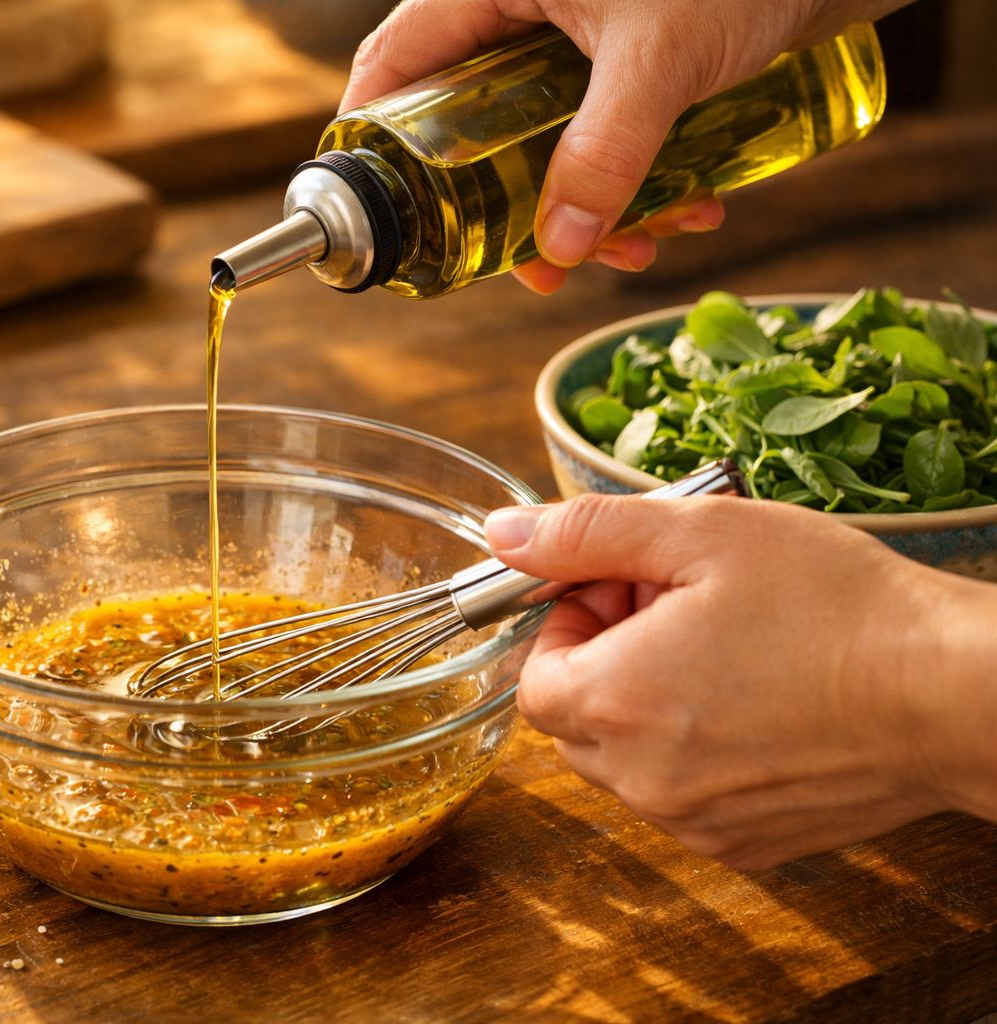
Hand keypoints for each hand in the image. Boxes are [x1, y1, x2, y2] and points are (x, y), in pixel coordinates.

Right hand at [341, 0, 909, 293]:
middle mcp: (525, 8)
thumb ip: (607, 152)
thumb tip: (560, 248)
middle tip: (542, 266)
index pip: (397, 62)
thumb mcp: (661, 59)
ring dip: (592, 204)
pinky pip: (606, 133)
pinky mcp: (632, 59)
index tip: (386, 210)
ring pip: (546, 137)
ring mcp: (578, 36)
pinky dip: (640, 177)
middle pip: (473, 120)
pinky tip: (692, 206)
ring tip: (641, 244)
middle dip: (515, 204)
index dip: (375, 137)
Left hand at [482, 493, 996, 867]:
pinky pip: (681, 796)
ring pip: (626, 762)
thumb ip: (586, 533)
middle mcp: (642, 780)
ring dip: (650, 707)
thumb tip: (503, 536)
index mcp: (615, 703)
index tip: (624, 589)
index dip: (569, 624)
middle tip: (680, 610)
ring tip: (728, 652)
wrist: (952, 693)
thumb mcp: (699, 534)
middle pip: (573, 722)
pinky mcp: (744, 845)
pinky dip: (697, 752)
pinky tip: (759, 703)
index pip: (533, 677)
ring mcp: (693, 822)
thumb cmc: (836, 607)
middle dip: (607, 660)